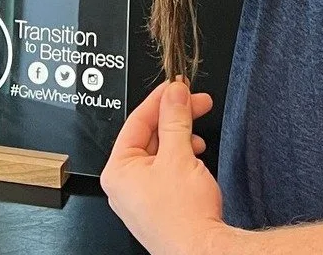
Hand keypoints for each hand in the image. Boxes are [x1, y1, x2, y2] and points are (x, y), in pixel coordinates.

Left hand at [100, 78, 226, 254]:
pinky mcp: (159, 206)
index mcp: (118, 171)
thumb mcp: (179, 154)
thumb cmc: (184, 218)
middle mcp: (124, 185)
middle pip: (149, 135)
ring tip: (197, 132)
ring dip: (181, 137)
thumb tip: (174, 93)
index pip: (137, 121)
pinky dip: (182, 158)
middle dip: (174, 118)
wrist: (204, 253)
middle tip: (195, 102)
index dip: (160, 99)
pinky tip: (196, 155)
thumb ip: (175, 118)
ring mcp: (141, 198)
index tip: (176, 86)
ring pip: (160, 153)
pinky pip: (167, 171)